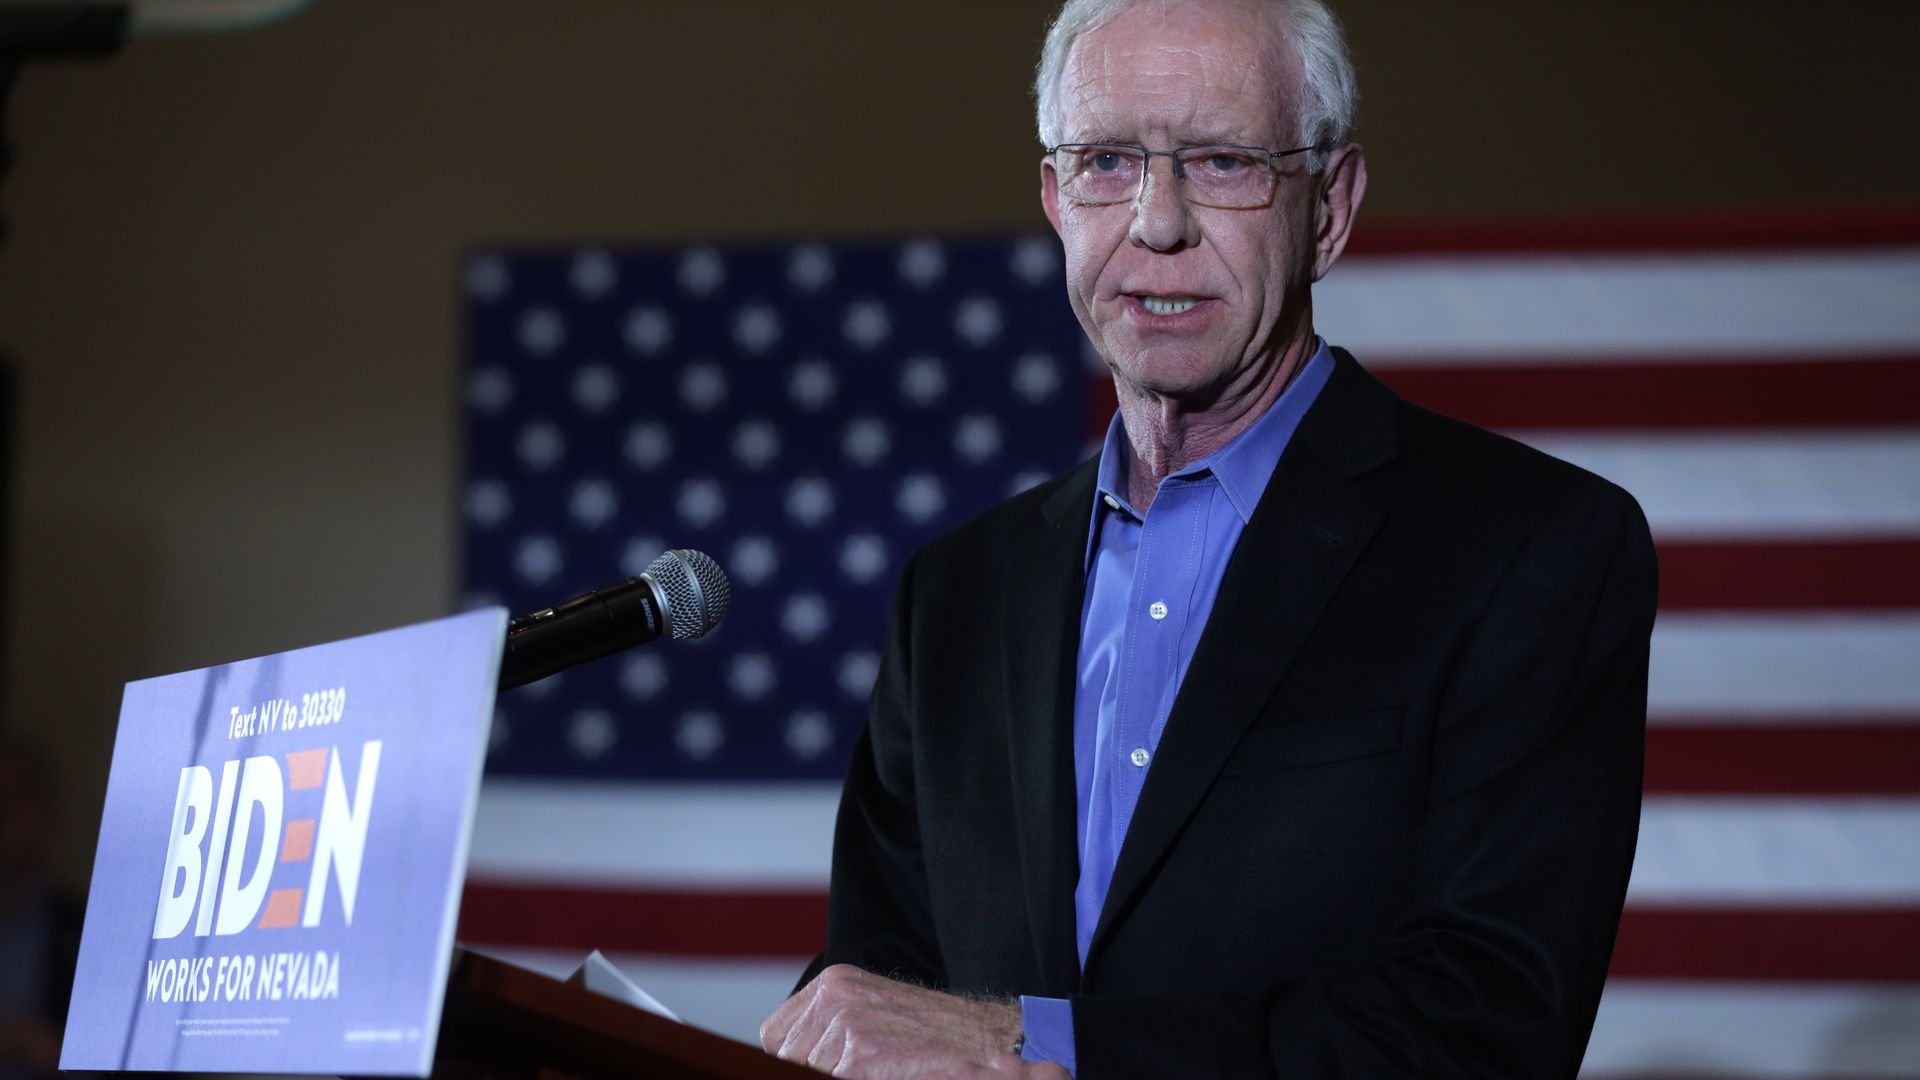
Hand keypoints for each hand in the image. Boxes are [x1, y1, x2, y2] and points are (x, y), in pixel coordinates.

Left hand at [761, 964, 1066, 1078]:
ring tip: (882, 1070)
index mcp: (835, 985)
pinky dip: (853, 1077)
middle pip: (788, 1058)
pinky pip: (828, 1075)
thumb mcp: (877, 1015)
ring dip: (836, 1075)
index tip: (825, 1065)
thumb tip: (792, 1056)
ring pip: (807, 1068)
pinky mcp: (858, 1059)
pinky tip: (882, 1072)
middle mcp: (834, 997)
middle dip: (817, 1070)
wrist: (994, 1045)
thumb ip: (834, 1030)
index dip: (798, 1061)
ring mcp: (845, 1027)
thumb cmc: (940, 1039)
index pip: (777, 1037)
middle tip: (865, 1067)